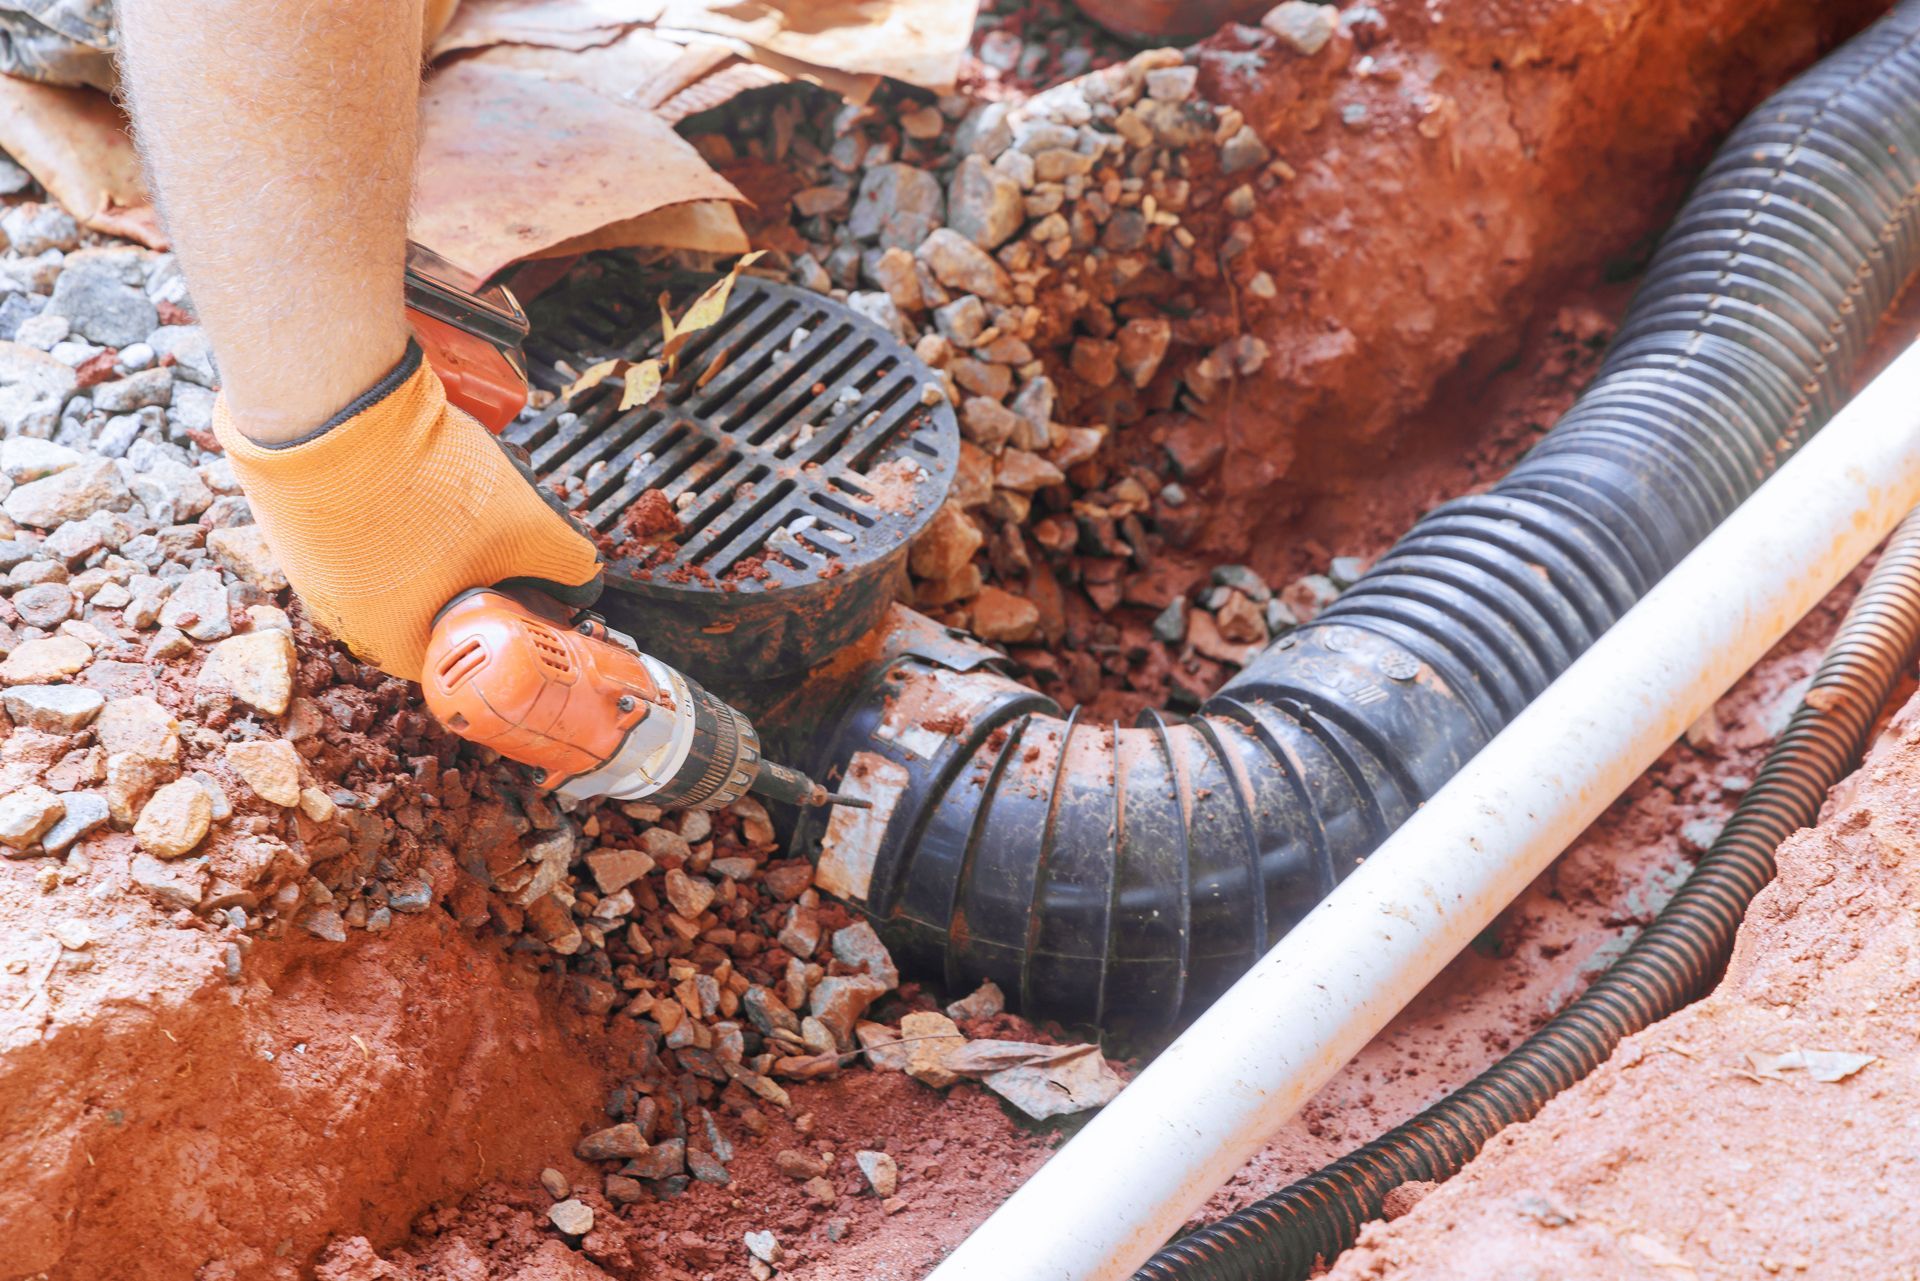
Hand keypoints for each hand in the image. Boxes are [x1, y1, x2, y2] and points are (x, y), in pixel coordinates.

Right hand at [215, 344, 600, 679]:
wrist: (328, 411)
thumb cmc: (420, 486)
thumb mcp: (526, 527)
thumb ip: (568, 562)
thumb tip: (586, 575)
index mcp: (401, 647)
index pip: (477, 642)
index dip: (514, 604)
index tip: (532, 570)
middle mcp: (349, 623)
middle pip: (443, 595)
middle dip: (481, 554)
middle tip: (500, 515)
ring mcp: (316, 573)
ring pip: (406, 556)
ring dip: (441, 524)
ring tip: (458, 482)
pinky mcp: (299, 524)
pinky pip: (366, 524)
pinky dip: (398, 501)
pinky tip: (417, 470)